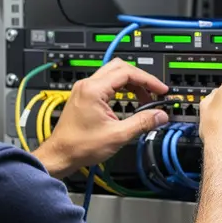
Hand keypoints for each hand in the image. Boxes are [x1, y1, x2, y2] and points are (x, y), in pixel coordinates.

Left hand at [34, 59, 169, 177]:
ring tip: (144, 99)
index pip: (127, 72)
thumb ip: (142, 123)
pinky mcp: (84, 96)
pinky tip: (130, 100)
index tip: (160, 90)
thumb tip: (160, 115)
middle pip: (121, 68)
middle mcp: (87, 85)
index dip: (148, 80)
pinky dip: (122, 88)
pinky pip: (107, 83)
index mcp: (94, 90)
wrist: (61, 154)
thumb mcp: (117, 135)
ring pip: (114, 74)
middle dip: (141, 79)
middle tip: (154, 92)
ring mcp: (85, 89)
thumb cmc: (79, 146)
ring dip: (132, 83)